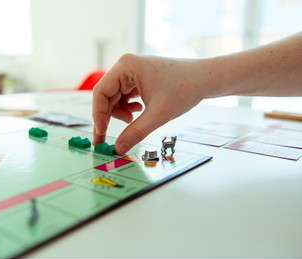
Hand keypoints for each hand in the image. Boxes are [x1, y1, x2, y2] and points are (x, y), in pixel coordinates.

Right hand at [92, 54, 207, 154]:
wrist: (205, 79)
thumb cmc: (185, 87)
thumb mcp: (158, 114)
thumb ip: (136, 132)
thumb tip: (118, 148)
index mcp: (126, 67)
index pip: (100, 92)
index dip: (98, 115)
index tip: (101, 134)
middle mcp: (126, 66)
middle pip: (106, 96)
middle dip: (108, 116)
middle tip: (108, 138)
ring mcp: (132, 72)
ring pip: (114, 98)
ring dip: (120, 113)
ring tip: (134, 119)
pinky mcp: (138, 78)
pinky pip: (124, 96)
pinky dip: (128, 108)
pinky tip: (139, 112)